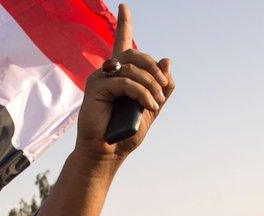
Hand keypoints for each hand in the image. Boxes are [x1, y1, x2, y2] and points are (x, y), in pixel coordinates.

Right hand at [75, 4, 174, 160]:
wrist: (108, 153)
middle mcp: (109, 72)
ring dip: (151, 85)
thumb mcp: (151, 108)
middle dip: (155, 70)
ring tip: (156, 103)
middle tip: (162, 91)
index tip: (124, 6)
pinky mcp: (96, 87)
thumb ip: (161, 86)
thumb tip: (168, 58)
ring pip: (133, 68)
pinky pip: (125, 82)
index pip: (122, 42)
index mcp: (121, 75)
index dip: (124, 23)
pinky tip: (148, 106)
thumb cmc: (126, 132)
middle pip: (137, 55)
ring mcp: (100, 78)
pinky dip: (141, 93)